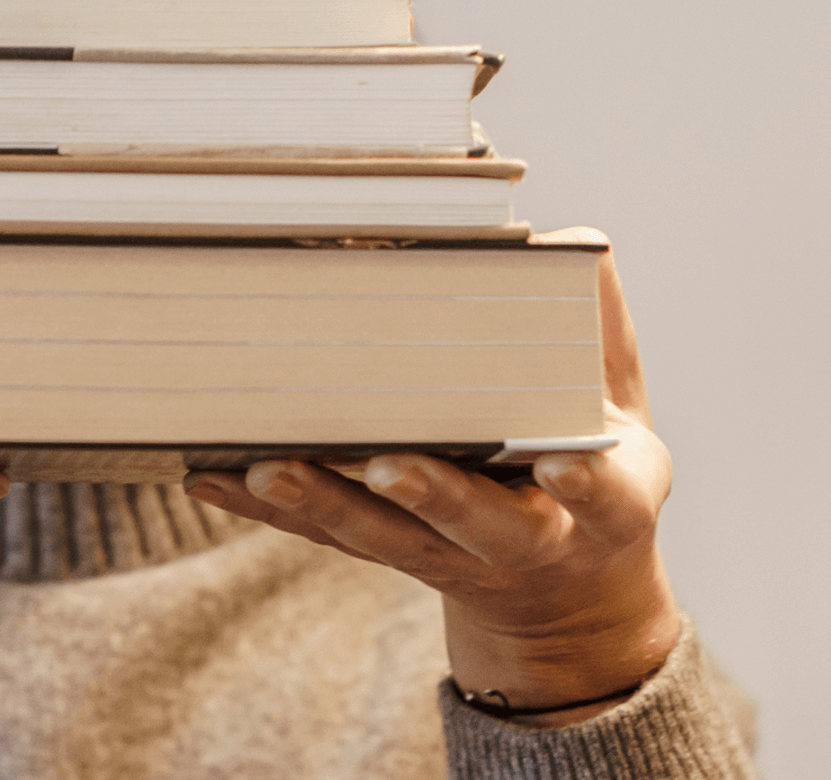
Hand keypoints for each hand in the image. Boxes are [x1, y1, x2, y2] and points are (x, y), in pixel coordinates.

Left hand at [184, 232, 679, 726]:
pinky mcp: (387, 553)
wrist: (566, 588)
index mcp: (598, 505)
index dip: (584, 484)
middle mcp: (523, 542)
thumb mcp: (620, 408)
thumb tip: (569, 242)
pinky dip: (268, 508)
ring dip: (325, 502)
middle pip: (475, 524)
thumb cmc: (589, 460)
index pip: (599, 496)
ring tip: (269, 468)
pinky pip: (321, 534)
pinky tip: (209, 476)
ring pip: (381, 535)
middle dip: (432, 496)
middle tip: (388, 466)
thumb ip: (600, 330)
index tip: (562, 465)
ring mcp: (448, 555)